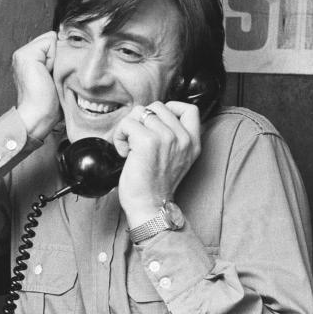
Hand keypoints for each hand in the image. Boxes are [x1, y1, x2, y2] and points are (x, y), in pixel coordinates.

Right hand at [13, 31, 61, 140]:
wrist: (39, 116)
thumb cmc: (50, 104)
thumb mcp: (57, 79)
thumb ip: (59, 63)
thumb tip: (75, 51)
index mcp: (29, 61)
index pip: (52, 43)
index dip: (60, 57)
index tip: (55, 76)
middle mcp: (23, 55)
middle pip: (52, 40)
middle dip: (58, 56)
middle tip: (52, 77)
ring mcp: (21, 54)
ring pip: (51, 40)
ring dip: (56, 58)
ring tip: (49, 76)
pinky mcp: (25, 55)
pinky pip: (50, 42)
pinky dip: (54, 57)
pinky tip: (47, 73)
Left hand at [112, 101, 201, 226]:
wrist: (150, 207)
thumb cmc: (156, 185)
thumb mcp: (177, 159)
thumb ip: (174, 137)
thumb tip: (153, 117)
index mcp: (193, 142)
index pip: (190, 109)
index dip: (171, 108)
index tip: (156, 124)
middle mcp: (183, 138)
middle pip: (158, 106)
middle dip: (142, 120)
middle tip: (138, 140)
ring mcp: (166, 138)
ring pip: (140, 112)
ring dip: (129, 128)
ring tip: (130, 147)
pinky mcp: (147, 141)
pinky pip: (127, 123)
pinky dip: (120, 136)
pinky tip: (124, 153)